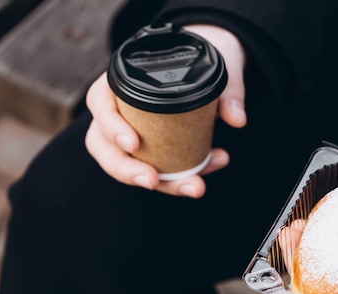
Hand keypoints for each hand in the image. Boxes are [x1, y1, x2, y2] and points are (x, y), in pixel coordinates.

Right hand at [85, 25, 246, 197]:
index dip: (110, 126)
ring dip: (162, 183)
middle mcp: (119, 110)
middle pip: (103, 146)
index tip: (133, 144)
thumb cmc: (203, 62)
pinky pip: (158, 172)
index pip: (100, 102)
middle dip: (125, 169)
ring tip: (195, 187)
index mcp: (122, 80)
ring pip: (129, 166)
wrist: (212, 63)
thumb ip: (228, 91)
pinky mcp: (151, 152)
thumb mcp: (218, 66)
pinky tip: (207, 175)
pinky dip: (182, 179)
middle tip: (151, 181)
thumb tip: (237, 119)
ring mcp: (131, 134)